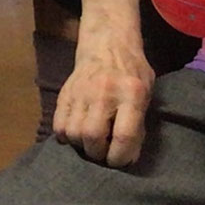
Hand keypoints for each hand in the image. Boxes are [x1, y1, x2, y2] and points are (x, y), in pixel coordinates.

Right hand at [53, 19, 153, 166]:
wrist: (107, 43)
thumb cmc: (132, 72)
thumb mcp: (146, 94)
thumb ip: (138, 124)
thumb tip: (127, 157)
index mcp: (131, 93)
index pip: (124, 135)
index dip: (121, 157)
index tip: (120, 162)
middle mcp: (104, 92)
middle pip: (93, 136)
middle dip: (98, 154)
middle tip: (104, 154)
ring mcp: (81, 91)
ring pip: (73, 132)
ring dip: (81, 146)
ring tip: (90, 144)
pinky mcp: (65, 93)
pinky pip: (58, 124)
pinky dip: (66, 136)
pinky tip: (77, 134)